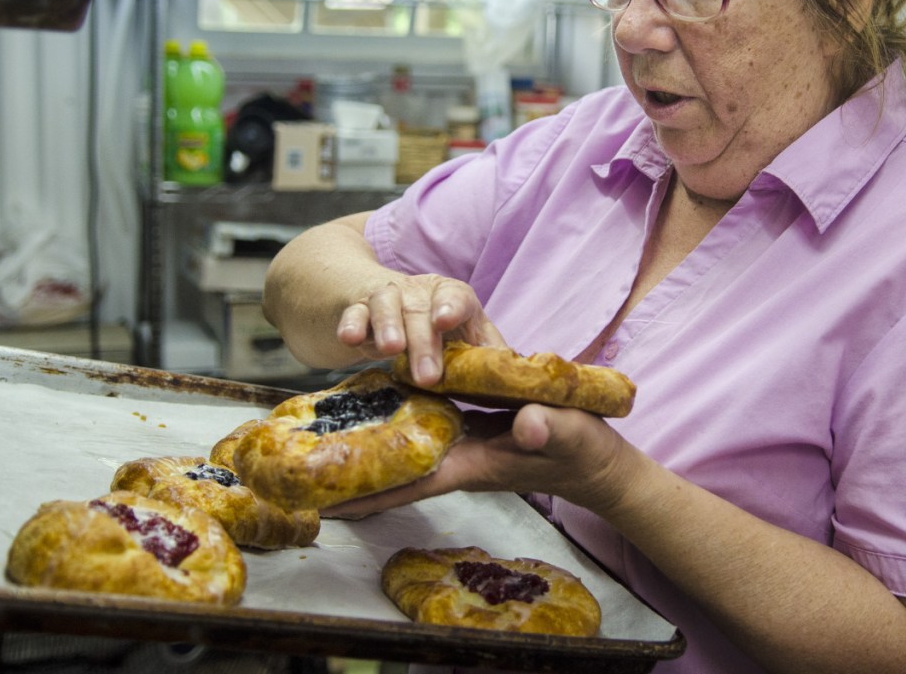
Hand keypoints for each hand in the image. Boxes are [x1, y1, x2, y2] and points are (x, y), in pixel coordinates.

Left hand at [322, 403, 636, 519]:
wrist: (599, 461)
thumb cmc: (585, 451)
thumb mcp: (571, 435)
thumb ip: (549, 429)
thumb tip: (523, 423)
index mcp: (474, 463)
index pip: (411, 482)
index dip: (370, 493)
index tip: (325, 502)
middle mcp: (461, 457)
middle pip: (399, 470)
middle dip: (357, 474)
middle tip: (307, 467)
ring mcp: (467, 446)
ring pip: (410, 448)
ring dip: (374, 447)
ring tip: (329, 436)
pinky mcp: (476, 431)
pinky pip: (429, 428)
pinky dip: (404, 421)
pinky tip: (385, 403)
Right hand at [335, 273, 505, 385]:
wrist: (382, 301)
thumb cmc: (433, 325)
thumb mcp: (461, 334)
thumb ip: (484, 350)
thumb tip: (514, 376)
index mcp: (449, 296)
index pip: (455, 295)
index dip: (451, 306)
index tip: (445, 321)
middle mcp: (418, 292)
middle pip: (420, 310)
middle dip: (424, 342)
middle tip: (427, 377)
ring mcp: (386, 297)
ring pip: (386, 304)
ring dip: (388, 326)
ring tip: (390, 350)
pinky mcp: (356, 308)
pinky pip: (352, 312)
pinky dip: (350, 323)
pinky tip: (348, 337)